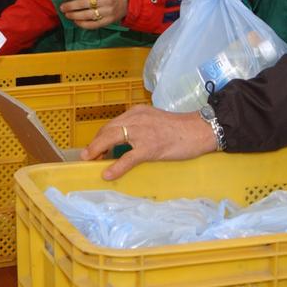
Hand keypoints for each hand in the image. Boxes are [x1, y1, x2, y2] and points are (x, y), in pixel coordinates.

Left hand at [59, 0, 127, 28]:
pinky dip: (83, 24)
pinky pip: (93, 24)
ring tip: (67, 15)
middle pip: (83, 3)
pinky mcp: (108, 20)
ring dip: (74, 16)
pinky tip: (77, 22)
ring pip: (87, 15)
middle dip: (70, 6)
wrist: (129, 0)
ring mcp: (107, 11)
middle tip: (63, 8)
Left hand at [80, 106, 218, 180]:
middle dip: (95, 143)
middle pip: (108, 130)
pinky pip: (127, 158)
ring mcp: (142, 133)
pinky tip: (108, 174)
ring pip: (112, 139)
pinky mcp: (150, 147)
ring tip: (90, 161)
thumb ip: (140, 128)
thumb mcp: (155, 121)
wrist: (199, 130)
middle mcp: (136, 119)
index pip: (113, 123)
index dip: (101, 136)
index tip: (94, 146)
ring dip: (97, 150)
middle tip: (87, 155)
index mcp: (137, 112)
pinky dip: (116, 167)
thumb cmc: (180, 129)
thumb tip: (126, 143)